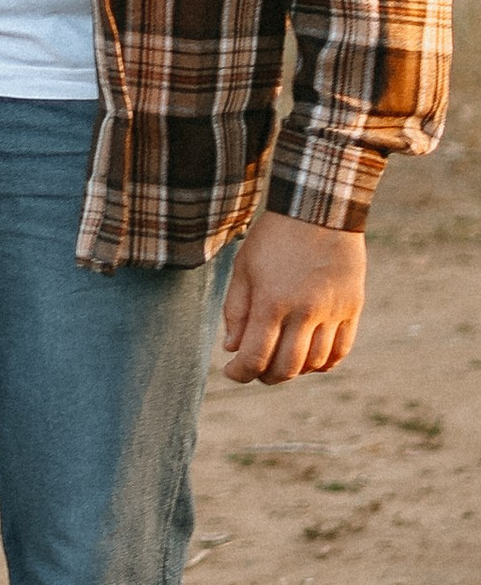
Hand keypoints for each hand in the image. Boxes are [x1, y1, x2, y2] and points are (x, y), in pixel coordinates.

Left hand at [220, 212, 366, 384]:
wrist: (319, 208)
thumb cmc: (275, 236)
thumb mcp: (244, 267)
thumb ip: (236, 310)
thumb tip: (232, 348)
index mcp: (273, 301)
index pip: (256, 356)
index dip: (240, 372)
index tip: (232, 372)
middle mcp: (305, 311)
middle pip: (288, 367)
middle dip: (266, 377)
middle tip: (256, 372)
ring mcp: (332, 311)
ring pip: (315, 363)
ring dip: (296, 372)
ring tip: (282, 363)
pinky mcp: (352, 308)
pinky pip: (341, 350)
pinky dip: (324, 363)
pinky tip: (310, 359)